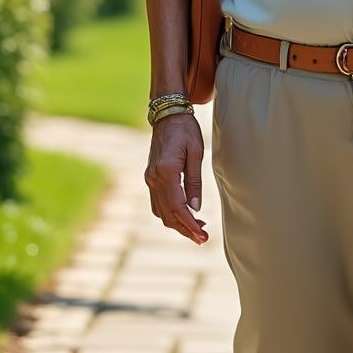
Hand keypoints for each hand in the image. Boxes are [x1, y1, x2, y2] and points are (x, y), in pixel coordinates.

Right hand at [144, 112, 208, 244]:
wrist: (167, 115)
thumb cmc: (185, 130)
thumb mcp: (196, 152)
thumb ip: (194, 182)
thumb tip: (195, 208)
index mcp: (166, 171)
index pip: (177, 207)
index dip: (190, 225)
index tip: (202, 236)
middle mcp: (154, 178)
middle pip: (168, 214)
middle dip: (185, 229)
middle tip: (203, 238)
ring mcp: (149, 178)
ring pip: (161, 212)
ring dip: (177, 224)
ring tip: (197, 228)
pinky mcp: (150, 177)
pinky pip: (158, 204)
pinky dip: (170, 213)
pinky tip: (184, 215)